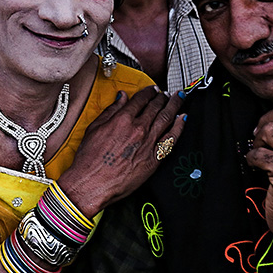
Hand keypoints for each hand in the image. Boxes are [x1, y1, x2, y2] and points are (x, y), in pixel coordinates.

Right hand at [58, 86, 184, 216]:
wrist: (92, 183)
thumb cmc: (90, 160)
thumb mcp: (94, 128)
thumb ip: (111, 110)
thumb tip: (121, 97)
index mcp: (123, 119)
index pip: (141, 99)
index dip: (149, 91)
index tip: (153, 89)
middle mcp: (138, 129)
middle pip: (156, 106)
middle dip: (163, 97)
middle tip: (167, 93)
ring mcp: (148, 143)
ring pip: (166, 118)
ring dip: (174, 106)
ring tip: (178, 99)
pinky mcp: (154, 158)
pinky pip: (171, 139)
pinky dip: (179, 127)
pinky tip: (182, 119)